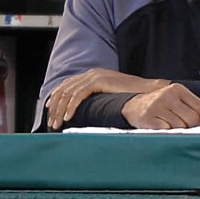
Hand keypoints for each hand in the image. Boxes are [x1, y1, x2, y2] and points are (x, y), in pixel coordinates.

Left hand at [46, 68, 168, 129]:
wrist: (149, 88)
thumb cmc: (135, 95)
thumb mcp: (113, 95)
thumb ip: (101, 99)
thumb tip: (91, 110)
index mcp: (93, 75)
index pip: (68, 85)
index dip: (57, 98)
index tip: (51, 111)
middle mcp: (91, 73)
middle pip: (64, 89)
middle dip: (55, 108)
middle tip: (52, 124)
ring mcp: (94, 76)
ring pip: (68, 93)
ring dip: (60, 110)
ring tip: (57, 125)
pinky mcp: (99, 81)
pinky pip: (78, 95)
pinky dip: (71, 107)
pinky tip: (68, 118)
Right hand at [121, 83, 199, 128]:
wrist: (132, 106)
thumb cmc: (160, 105)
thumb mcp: (178, 102)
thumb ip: (197, 110)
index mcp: (178, 89)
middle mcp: (167, 96)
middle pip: (192, 118)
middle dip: (194, 128)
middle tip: (191, 133)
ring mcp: (157, 107)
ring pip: (180, 127)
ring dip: (180, 133)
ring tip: (174, 130)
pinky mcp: (149, 119)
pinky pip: (167, 132)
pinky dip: (169, 135)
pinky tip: (165, 132)